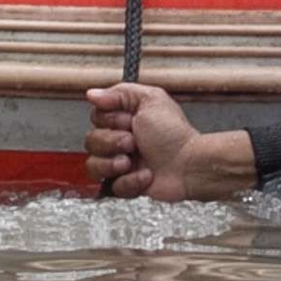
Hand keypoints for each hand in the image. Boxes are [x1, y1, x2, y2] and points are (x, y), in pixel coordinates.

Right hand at [83, 81, 255, 202]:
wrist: (189, 165)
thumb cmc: (175, 134)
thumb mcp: (150, 100)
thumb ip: (120, 93)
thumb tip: (93, 94)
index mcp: (125, 119)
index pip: (95, 118)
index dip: (109, 121)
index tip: (128, 121)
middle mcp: (120, 141)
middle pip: (91, 141)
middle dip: (111, 142)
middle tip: (132, 142)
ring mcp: (122, 164)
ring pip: (93, 166)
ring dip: (112, 163)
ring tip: (130, 161)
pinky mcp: (126, 185)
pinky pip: (111, 187)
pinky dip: (129, 181)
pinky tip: (145, 175)